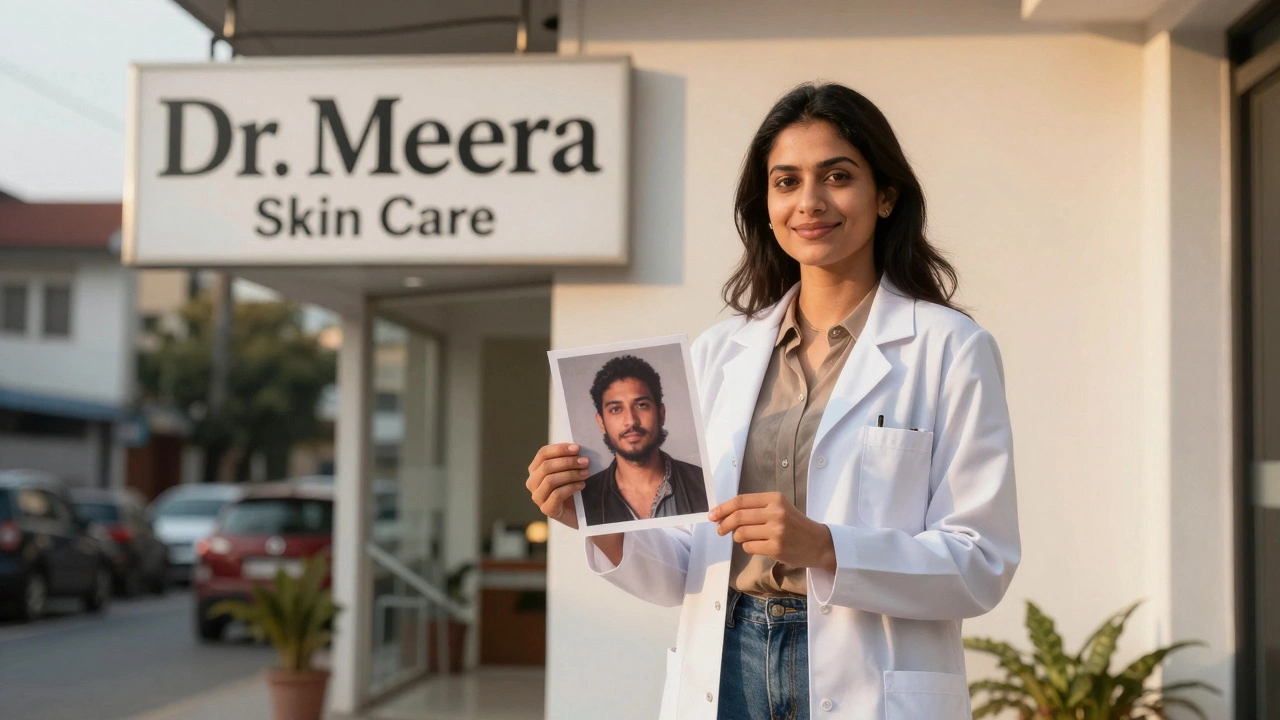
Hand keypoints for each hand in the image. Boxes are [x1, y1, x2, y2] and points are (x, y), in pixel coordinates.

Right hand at [526, 443, 590, 528]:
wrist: (580, 513)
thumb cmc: (575, 487)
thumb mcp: (570, 470)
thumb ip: (569, 458)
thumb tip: (576, 447)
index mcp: (536, 469)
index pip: (542, 454)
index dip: (559, 449)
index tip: (577, 448)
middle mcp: (532, 483)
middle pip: (546, 466)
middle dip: (568, 462)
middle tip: (585, 461)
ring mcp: (538, 497)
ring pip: (550, 480)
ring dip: (571, 474)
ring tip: (586, 473)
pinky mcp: (546, 509)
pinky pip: (556, 494)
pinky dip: (571, 487)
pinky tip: (582, 485)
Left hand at [710, 492, 836, 571]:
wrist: (819, 543)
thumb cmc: (795, 525)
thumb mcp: (779, 508)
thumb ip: (755, 508)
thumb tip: (724, 514)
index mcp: (775, 498)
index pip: (741, 501)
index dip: (723, 508)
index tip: (713, 515)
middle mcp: (776, 512)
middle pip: (738, 517)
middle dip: (723, 524)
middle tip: (719, 530)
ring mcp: (776, 531)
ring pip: (741, 534)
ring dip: (738, 537)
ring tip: (746, 538)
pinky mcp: (776, 548)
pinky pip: (749, 547)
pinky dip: (748, 547)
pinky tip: (758, 546)